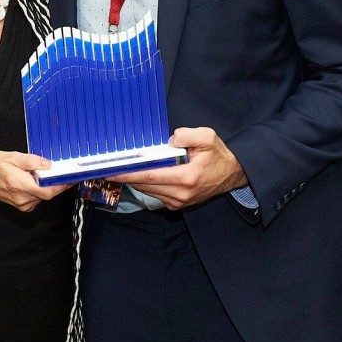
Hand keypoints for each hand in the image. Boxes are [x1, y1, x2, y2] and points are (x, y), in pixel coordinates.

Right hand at [0, 151, 72, 211]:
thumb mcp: (12, 157)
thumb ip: (32, 161)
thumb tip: (49, 165)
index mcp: (21, 185)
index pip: (48, 191)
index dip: (62, 185)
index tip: (72, 177)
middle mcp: (23, 198)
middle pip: (48, 193)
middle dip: (56, 182)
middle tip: (62, 170)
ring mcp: (23, 204)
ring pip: (43, 196)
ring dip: (48, 185)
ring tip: (43, 172)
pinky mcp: (23, 205)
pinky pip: (38, 198)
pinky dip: (41, 189)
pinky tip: (36, 179)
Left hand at [110, 127, 248, 209]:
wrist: (232, 174)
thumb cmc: (218, 155)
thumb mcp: (207, 136)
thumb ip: (186, 135)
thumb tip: (168, 141)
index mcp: (186, 177)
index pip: (150, 176)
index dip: (129, 173)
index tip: (112, 170)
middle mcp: (180, 194)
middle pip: (145, 185)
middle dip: (127, 176)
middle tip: (109, 166)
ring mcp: (178, 202)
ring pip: (148, 192)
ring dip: (134, 181)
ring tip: (120, 169)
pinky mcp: (177, 206)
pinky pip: (155, 195)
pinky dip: (145, 185)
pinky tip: (139, 174)